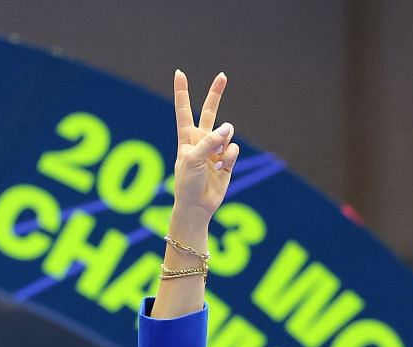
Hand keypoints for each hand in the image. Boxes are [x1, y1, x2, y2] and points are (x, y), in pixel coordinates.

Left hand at [168, 71, 237, 220]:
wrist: (197, 206)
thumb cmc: (187, 183)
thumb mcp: (193, 160)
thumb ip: (209, 141)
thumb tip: (228, 127)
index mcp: (187, 139)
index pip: (184, 111)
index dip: (182, 93)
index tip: (179, 73)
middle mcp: (201, 141)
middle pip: (210, 112)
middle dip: (216, 94)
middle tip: (223, 75)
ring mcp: (215, 150)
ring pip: (227, 133)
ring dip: (224, 142)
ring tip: (216, 158)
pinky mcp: (227, 160)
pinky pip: (234, 149)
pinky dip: (230, 156)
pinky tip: (222, 167)